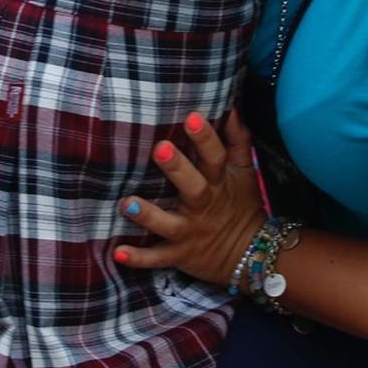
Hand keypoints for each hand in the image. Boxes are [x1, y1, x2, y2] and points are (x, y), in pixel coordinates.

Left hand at [115, 111, 264, 286]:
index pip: (215, 157)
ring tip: (126, 203)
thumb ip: (237, 140)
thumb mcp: (244, 172)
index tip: (191, 117)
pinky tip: (117, 253)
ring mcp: (190, 232)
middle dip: (177, 169)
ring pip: (168, 224)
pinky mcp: (179, 255)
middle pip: (192, 187)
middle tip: (160, 148)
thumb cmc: (240, 204)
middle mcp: (203, 206)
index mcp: (218, 182)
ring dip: (148, 215)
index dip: (205, 138)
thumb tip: (231, 109)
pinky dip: (138, 258)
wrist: (250, 256)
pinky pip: (157, 258)